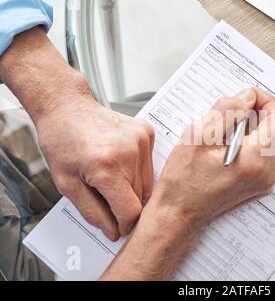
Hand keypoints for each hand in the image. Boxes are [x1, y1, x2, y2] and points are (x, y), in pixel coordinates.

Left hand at [35, 93, 153, 240]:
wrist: (67, 107)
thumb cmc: (62, 142)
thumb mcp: (66, 184)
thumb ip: (92, 212)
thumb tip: (113, 231)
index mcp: (106, 167)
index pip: (130, 211)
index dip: (123, 224)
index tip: (116, 226)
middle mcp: (129, 152)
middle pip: (140, 198)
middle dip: (124, 204)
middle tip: (104, 195)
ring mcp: (141, 139)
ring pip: (147, 183)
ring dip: (132, 188)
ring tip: (110, 176)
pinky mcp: (147, 132)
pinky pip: (150, 165)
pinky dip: (136, 171)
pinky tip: (119, 162)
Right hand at [152, 87, 274, 226]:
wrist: (180, 212)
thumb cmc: (183, 180)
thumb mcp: (199, 136)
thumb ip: (227, 111)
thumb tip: (247, 97)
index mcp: (254, 160)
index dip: (265, 101)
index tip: (247, 97)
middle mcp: (266, 172)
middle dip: (260, 112)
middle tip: (236, 109)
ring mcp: (265, 180)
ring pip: (273, 139)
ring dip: (255, 125)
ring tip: (227, 127)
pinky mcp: (259, 182)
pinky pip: (265, 152)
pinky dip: (252, 139)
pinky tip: (229, 141)